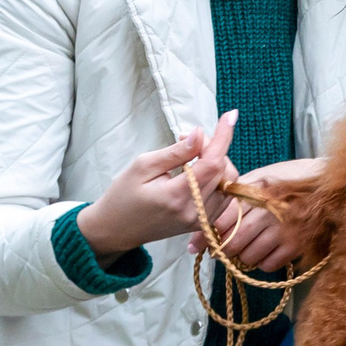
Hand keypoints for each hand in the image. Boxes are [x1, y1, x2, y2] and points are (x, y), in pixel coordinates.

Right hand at [77, 111, 238, 259]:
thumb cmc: (123, 195)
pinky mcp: (202, 224)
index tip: (230, 115)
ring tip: (192, 156)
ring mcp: (200, 221)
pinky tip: (199, 171)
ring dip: (217, 163)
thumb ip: (175, 152)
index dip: (223, 137)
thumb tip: (200, 134)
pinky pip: (224, 197)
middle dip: (214, 148)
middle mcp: (193, 212)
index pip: (212, 163)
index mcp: (176, 196)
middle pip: (224, 171)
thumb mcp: (143, 166)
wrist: (115, 229)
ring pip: (228, 184)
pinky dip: (217, 179)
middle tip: (190, 140)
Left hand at [193, 156, 326, 270]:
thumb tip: (208, 212)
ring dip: (244, 257)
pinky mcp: (296, 245)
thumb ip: (237, 192)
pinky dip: (264, 262)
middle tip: (224, 249)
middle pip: (232, 242)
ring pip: (248, 257)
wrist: (332, 187)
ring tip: (251, 247)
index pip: (222, 219)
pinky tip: (268, 251)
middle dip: (224, 249)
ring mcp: (282, 230)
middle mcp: (267, 211)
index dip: (207, 234)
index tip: (198, 244)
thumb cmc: (291, 179)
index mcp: (255, 190)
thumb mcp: (262, 176)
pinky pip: (268, 265)